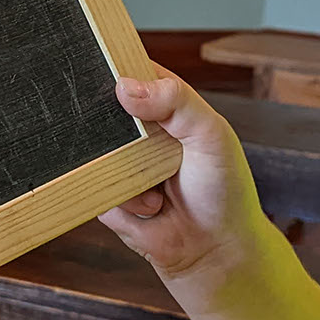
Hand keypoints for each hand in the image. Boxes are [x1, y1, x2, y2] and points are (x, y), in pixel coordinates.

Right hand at [98, 74, 266, 281]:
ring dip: (125, 171)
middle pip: (103, 111)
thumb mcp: (211, 135)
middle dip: (106, 121)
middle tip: (133, 140)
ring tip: (159, 190)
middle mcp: (141, 133)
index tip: (103, 68)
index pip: (134, 73)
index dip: (116, 67)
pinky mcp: (110, 198)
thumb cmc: (223, 190)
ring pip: (95, 152)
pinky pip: (97, 189)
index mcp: (167, 107)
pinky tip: (152, 210)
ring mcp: (123, 165)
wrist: (215, 252)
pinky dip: (124, 201)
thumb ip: (176, 103)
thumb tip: (125, 87)